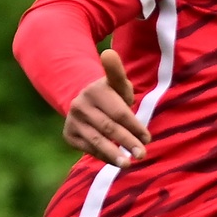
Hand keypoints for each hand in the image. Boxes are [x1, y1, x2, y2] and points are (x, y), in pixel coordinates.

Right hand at [61, 49, 148, 166]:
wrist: (84, 102)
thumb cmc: (110, 94)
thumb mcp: (116, 83)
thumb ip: (116, 72)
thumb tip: (109, 53)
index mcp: (95, 91)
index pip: (118, 112)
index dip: (134, 126)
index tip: (148, 139)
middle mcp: (80, 106)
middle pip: (108, 127)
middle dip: (127, 142)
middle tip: (142, 155)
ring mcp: (73, 121)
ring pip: (96, 140)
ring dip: (113, 154)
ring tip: (127, 164)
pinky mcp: (69, 135)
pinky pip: (88, 148)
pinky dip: (103, 156)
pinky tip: (116, 162)